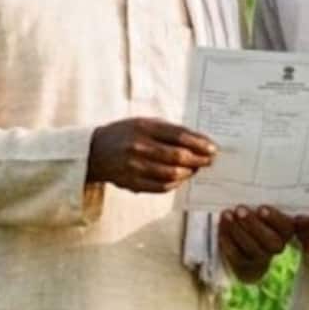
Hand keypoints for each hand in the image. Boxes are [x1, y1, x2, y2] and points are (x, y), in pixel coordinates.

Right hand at [88, 118, 216, 193]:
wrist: (95, 151)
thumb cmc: (125, 134)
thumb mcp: (144, 123)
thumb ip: (169, 130)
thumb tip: (199, 141)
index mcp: (144, 127)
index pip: (179, 136)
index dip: (199, 143)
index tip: (213, 148)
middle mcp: (139, 146)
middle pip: (178, 157)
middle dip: (199, 159)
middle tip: (209, 160)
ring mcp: (135, 167)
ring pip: (172, 174)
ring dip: (188, 173)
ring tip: (195, 169)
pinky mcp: (132, 183)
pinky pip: (161, 186)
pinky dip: (176, 183)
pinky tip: (180, 178)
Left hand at [218, 205, 295, 282]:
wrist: (248, 250)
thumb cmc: (257, 220)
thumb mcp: (263, 212)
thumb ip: (261, 206)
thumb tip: (251, 189)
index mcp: (285, 231)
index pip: (286, 226)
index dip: (274, 218)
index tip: (261, 208)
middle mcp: (277, 246)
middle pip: (269, 239)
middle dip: (253, 224)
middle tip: (239, 209)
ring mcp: (261, 258)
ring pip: (251, 248)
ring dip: (237, 230)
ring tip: (227, 215)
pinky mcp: (245, 265)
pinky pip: (236, 255)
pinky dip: (227, 241)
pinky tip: (222, 227)